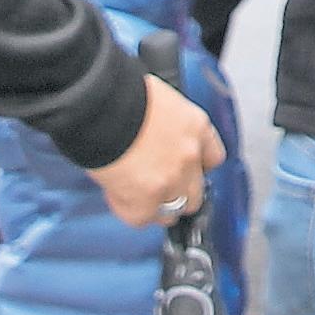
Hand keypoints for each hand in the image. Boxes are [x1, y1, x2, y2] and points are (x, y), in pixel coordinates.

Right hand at [90, 72, 226, 227]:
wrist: (102, 108)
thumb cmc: (123, 97)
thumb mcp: (160, 101)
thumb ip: (168, 126)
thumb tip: (158, 138)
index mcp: (195, 127)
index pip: (212, 158)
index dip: (196, 167)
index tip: (184, 169)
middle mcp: (189, 156)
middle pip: (196, 192)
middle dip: (178, 191)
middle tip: (157, 184)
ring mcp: (171, 181)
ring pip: (173, 210)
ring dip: (156, 205)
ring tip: (137, 194)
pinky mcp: (146, 202)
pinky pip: (142, 218)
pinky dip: (128, 209)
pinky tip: (118, 194)